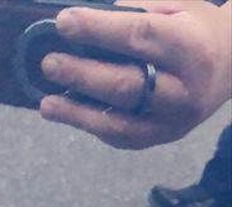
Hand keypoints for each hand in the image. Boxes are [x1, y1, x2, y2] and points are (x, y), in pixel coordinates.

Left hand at [40, 1, 231, 148]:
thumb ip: (135, 14)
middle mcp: (184, 90)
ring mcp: (170, 121)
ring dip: (76, 112)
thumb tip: (82, 21)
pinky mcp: (155, 139)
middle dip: (82, 74)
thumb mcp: (174, 9)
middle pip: (126, 85)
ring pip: (117, 123)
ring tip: (46, 103)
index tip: (64, 21)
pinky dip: (86, 124)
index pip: (140, 36)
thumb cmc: (190, 31)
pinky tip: (64, 111)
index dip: (98, 29)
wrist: (227, 68)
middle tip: (49, 63)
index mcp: (191, 48)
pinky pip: (116, 136)